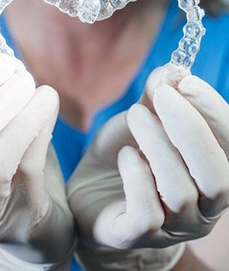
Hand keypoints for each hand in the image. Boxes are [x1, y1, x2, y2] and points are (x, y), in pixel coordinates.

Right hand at [0, 54, 74, 267]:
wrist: (25, 221)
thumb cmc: (7, 169)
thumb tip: (11, 68)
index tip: (3, 64)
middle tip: (23, 76)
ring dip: (20, 120)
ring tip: (43, 92)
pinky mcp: (9, 219)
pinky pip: (23, 172)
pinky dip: (37, 135)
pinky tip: (48, 109)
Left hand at [67, 66, 228, 268]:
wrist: (91, 191)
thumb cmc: (124, 154)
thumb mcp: (140, 121)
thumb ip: (156, 100)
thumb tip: (170, 72)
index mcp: (210, 173)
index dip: (213, 112)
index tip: (186, 81)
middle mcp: (202, 206)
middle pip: (217, 175)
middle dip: (190, 127)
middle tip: (161, 95)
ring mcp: (173, 227)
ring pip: (180, 190)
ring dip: (157, 144)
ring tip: (135, 116)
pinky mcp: (138, 236)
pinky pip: (147, 212)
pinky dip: (137, 175)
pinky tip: (125, 155)